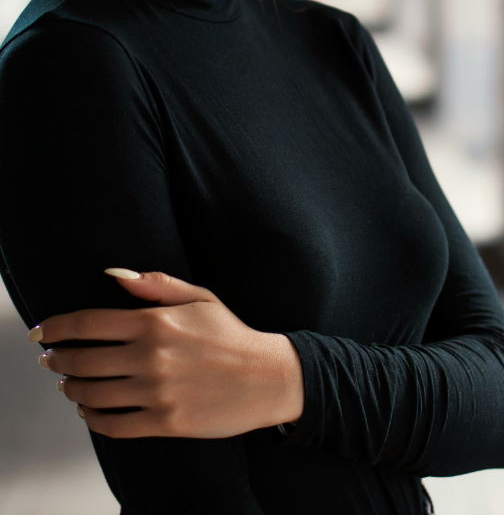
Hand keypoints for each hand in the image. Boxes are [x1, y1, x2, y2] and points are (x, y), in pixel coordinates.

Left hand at [29, 269, 303, 438]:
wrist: (267, 377)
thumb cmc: (232, 335)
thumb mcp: (201, 298)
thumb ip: (155, 285)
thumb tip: (113, 274)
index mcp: (157, 322)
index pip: (89, 323)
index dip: (56, 327)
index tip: (42, 331)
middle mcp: (151, 357)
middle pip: (81, 360)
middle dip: (56, 360)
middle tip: (50, 359)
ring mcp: (156, 392)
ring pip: (90, 394)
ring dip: (70, 389)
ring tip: (67, 384)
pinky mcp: (163, 422)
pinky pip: (110, 425)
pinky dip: (91, 418)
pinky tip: (89, 409)